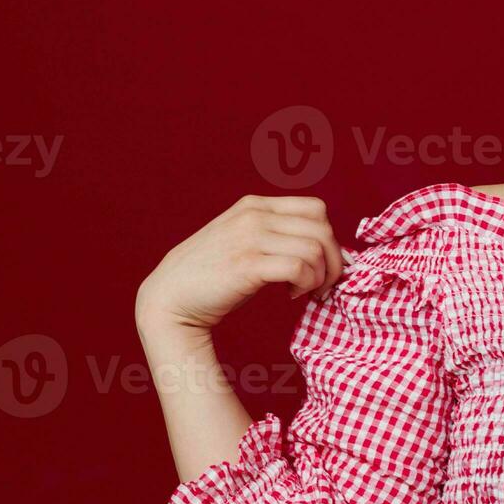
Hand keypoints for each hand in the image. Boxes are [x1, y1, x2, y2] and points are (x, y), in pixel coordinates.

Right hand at [135, 194, 347, 338]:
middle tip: (322, 285)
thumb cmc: (213, 276)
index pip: (316, 209)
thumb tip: (325, 249)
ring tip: (304, 291)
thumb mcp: (244, 241)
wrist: (170, 298)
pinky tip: (292, 295)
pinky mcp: (247, 264)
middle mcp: (254, 215)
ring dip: (320, 276)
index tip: (322, 265)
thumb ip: (275, 235)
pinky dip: (305, 284)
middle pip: (322, 229)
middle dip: (333, 261)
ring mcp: (249, 238)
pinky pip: (299, 267)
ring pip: (315, 248)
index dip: (329, 239)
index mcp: (255, 206)